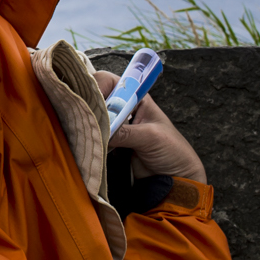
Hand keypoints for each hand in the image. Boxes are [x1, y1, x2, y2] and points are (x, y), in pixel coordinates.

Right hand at [94, 70, 206, 184]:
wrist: (176, 177)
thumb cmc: (172, 150)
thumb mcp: (150, 137)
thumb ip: (125, 132)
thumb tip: (100, 132)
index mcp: (135, 97)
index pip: (109, 82)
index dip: (97, 87)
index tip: (90, 101)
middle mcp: (122, 108)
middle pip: (96, 98)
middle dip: (88, 106)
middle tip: (83, 118)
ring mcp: (115, 126)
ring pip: (93, 117)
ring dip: (88, 124)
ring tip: (84, 132)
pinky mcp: (110, 143)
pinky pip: (95, 136)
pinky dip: (89, 139)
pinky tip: (87, 142)